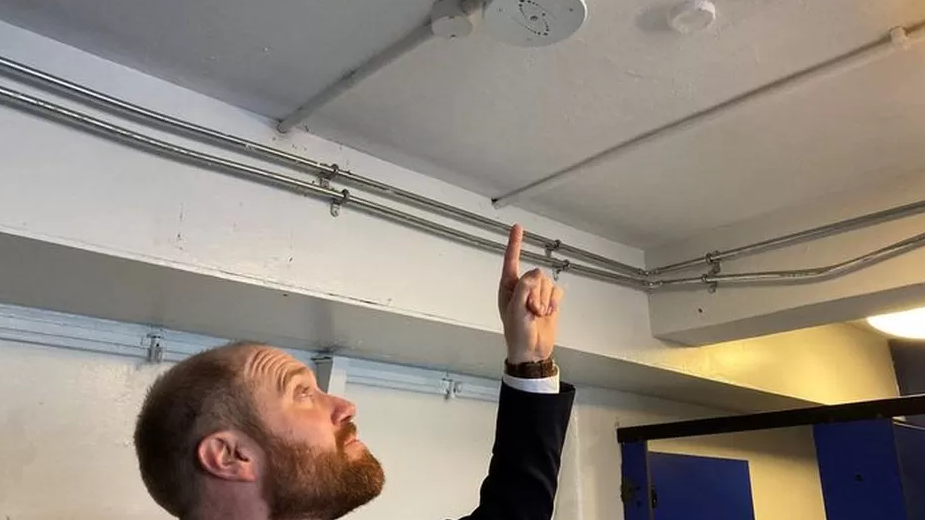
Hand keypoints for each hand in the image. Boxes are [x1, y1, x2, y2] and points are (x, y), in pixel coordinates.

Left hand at [498, 224, 563, 363]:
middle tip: (530, 310)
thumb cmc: (517, 333)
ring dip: (545, 300)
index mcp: (508, 286)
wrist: (532, 350)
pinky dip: (554, 303)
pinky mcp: (549, 300)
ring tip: (537, 314)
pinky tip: (548, 313)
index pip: (511, 259)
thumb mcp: (515, 309)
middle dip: (536, 293)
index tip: (518, 227)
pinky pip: (557, 292)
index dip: (515, 242)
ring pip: (548, 283)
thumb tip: (535, 274)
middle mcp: (522, 286)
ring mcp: (536, 293)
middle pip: (536, 274)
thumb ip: (524, 287)